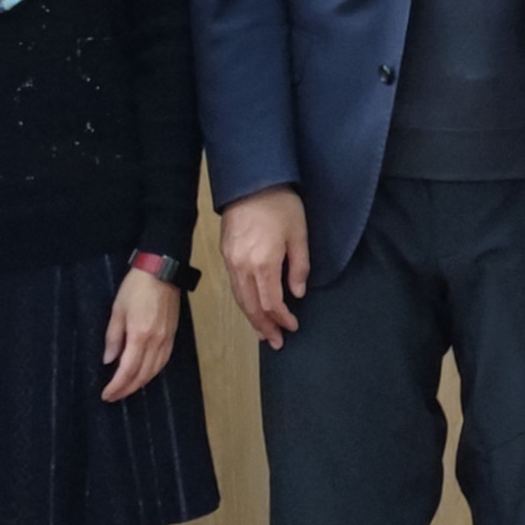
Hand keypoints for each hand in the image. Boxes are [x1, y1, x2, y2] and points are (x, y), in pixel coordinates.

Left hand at [100, 268, 180, 402]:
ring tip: (127, 389)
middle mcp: (156, 341)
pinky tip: (145, 375)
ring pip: (155, 370)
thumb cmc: (136, 287)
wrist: (162, 271)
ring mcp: (167, 339)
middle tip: (113, 396)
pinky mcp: (172, 335)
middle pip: (142, 374)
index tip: (106, 394)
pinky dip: (153, 372)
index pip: (128, 370)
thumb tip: (109, 360)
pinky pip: (163, 361)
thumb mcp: (117, 310)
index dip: (117, 385)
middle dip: (127, 389)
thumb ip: (113, 338)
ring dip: (140, 383)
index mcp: (140, 335)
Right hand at [221, 188, 312, 347]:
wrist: (251, 182)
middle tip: (276, 342)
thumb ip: (299, 267)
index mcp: (264, 263)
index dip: (282, 319)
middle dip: (264, 327)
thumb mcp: (299, 234)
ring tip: (263, 333)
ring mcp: (231, 261)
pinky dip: (243, 302)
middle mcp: (243, 266)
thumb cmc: (280, 204)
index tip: (292, 326)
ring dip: (252, 318)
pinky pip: (234, 286)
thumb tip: (297, 293)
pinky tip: (251, 308)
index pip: (271, 303)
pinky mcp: (225, 255)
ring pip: (240, 299)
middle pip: (252, 306)